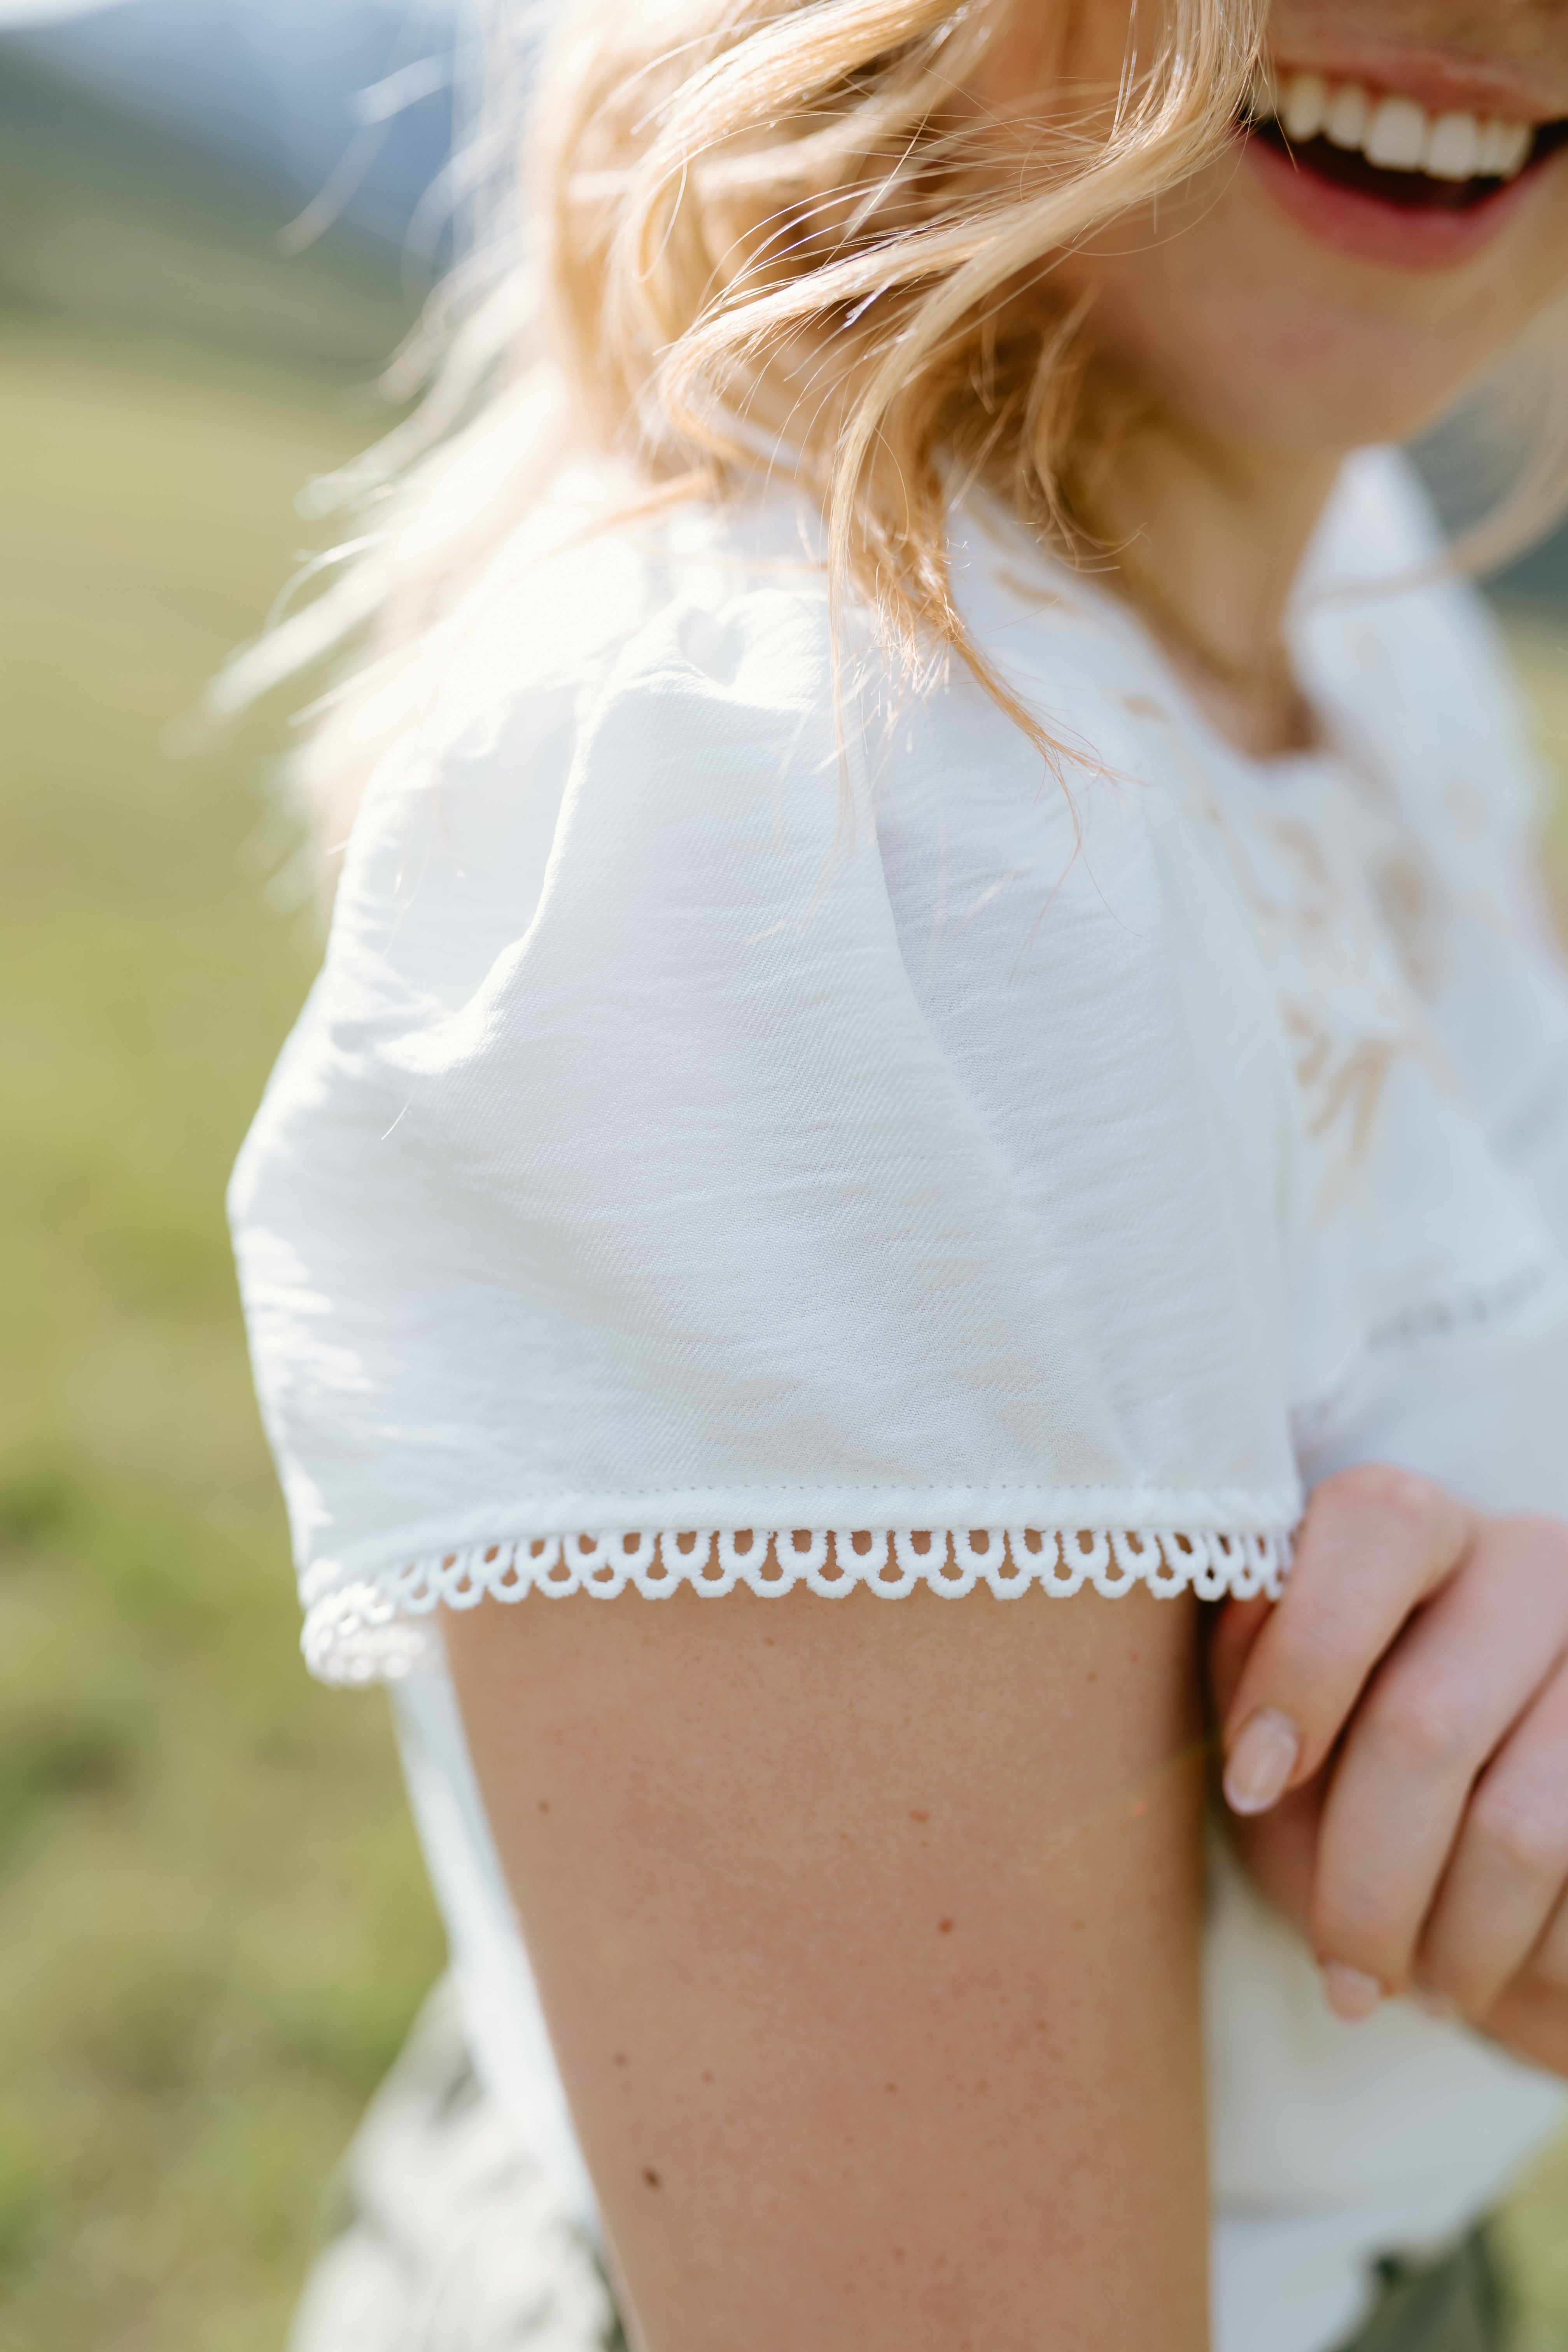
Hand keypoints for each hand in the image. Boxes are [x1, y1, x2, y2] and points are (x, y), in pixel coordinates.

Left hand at [1210, 1466, 1567, 2075]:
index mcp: (1425, 1532)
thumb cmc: (1364, 1799)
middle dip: (1364, 1882)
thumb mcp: (1287, 1738)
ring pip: (1519, 1832)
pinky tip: (1499, 1977)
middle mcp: (1535, 1564)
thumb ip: (1252, 1668)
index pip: (1377, 1525)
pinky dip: (1536, 1964)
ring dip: (1455, 1945)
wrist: (1512, 1898)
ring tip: (1420, 1990)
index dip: (1304, 1659)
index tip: (1250, 1785)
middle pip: (1426, 1723)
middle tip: (1340, 1975)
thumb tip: (1254, 1610)